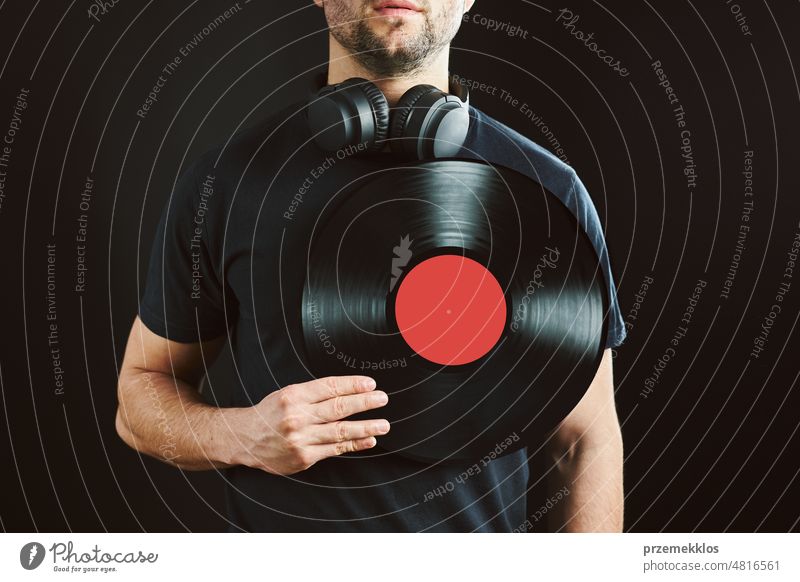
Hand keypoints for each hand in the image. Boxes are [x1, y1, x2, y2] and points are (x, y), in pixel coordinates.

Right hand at [223, 375, 389, 474]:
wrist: (245, 439)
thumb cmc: (270, 414)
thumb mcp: (287, 394)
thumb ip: (314, 394)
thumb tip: (348, 391)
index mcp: (294, 396)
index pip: (330, 387)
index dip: (353, 385)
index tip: (370, 384)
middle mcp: (297, 416)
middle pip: (338, 408)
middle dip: (364, 403)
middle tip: (382, 399)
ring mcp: (301, 439)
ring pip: (340, 431)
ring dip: (366, 428)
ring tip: (383, 424)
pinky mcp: (304, 457)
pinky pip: (334, 450)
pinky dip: (354, 445)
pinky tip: (368, 441)